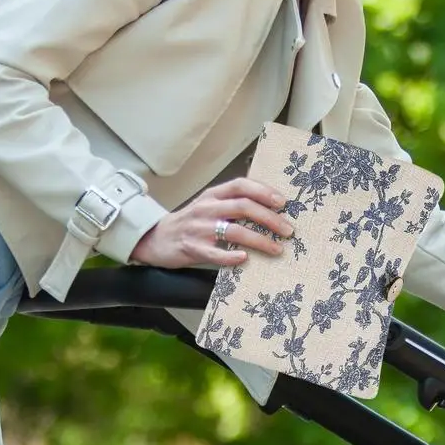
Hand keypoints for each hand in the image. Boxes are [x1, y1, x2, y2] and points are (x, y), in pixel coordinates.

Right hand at [131, 178, 291, 268]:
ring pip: (234, 230)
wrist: (156, 238)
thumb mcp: (209, 206)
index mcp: (213, 195)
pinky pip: (214, 253)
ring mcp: (199, 228)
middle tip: (288, 230)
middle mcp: (207, 208)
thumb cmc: (191, 223)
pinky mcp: (192, 248)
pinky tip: (245, 259)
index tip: (283, 202)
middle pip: (243, 207)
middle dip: (270, 218)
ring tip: (277, 249)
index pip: (241, 185)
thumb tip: (271, 208)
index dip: (263, 191)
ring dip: (260, 240)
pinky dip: (231, 256)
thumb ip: (232, 204)